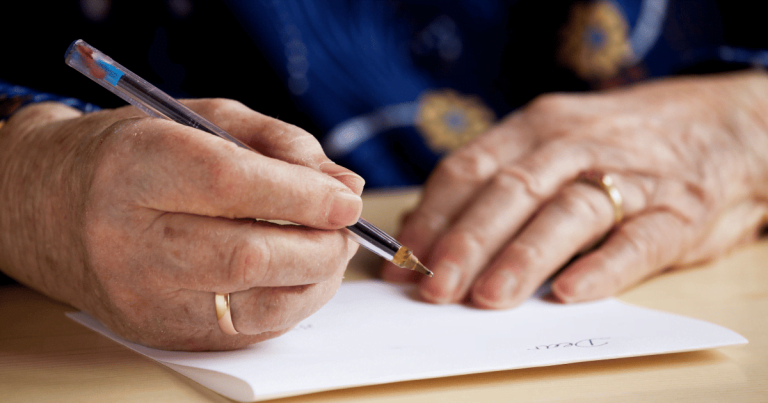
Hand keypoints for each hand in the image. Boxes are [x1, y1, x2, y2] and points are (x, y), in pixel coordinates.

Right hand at [0, 99, 363, 349]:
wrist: (51, 208)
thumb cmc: (137, 154)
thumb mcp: (205, 120)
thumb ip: (281, 144)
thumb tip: (347, 187)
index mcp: (136, 166)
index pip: (232, 185)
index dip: (304, 196)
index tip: (348, 201)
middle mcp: (130, 238)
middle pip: (248, 257)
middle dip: (320, 247)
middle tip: (347, 230)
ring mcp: (141, 296)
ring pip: (255, 306)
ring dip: (315, 282)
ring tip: (329, 251)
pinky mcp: (157, 331)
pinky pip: (246, 331)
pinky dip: (290, 304)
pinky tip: (297, 276)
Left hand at [383, 70, 767, 307]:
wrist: (724, 124)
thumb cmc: (616, 144)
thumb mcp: (552, 143)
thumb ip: (494, 183)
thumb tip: (423, 233)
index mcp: (537, 129)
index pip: (470, 169)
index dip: (432, 216)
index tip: (402, 260)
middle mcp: (577, 145)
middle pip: (512, 191)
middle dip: (467, 241)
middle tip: (434, 287)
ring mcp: (630, 175)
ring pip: (568, 212)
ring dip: (523, 255)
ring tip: (489, 296)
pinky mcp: (677, 211)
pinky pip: (638, 240)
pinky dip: (603, 267)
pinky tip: (570, 293)